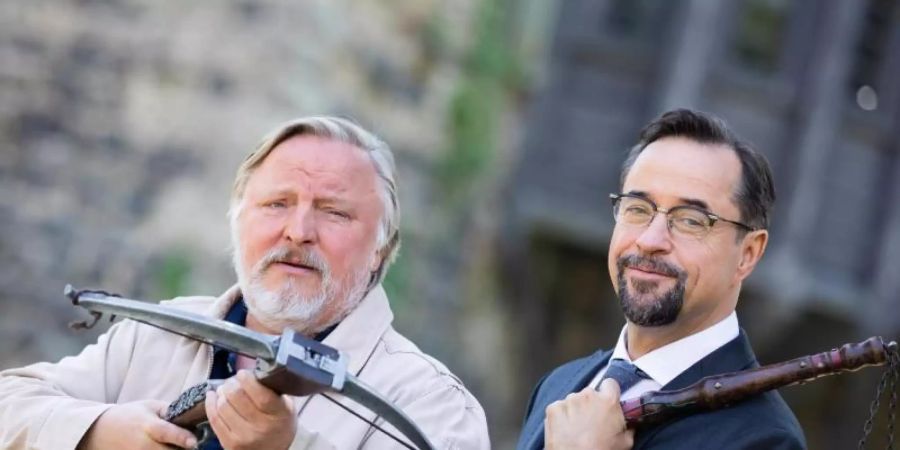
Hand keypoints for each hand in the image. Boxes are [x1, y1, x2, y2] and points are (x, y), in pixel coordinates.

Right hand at [77, 400, 197, 449]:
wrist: (101, 431)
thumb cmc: (130, 415)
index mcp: (148, 426)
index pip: (166, 433)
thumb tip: (192, 417)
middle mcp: (143, 445)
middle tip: (191, 442)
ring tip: (178, 445)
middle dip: (184, 449)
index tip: (194, 441)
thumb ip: (171, 411)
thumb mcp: (150, 406)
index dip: (181, 438)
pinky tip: (164, 448)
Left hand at [206, 369, 296, 449]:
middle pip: (237, 397)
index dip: (247, 380)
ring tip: (224, 390)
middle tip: (232, 381)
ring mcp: (244, 437)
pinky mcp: (230, 444)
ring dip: (221, 393)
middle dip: (231, 384)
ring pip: (223, 406)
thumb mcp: (286, 405)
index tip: (243, 374)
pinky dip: (211, 404)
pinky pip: (214, 419)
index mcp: (279, 414)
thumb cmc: (280, 423)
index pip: (260, 394)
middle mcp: (262, 427)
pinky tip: (213, 397)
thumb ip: (273, 389)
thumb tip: (251, 372)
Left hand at [544, 379, 633, 449]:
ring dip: (576, 410)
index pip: (610, 384)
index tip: (607, 402)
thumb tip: (628, 426)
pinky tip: (565, 430)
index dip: (609, 393)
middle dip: (591, 404)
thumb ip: (628, 427)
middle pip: (590, 393)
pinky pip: (559, 408)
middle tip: (592, 422)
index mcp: (608, 401)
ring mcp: (569, 400)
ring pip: (574, 400)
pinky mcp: (553, 408)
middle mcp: (588, 396)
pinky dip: (561, 417)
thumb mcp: (625, 442)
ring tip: (577, 429)